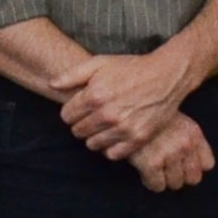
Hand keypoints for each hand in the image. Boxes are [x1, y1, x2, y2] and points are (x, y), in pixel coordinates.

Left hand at [61, 46, 199, 160]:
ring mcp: (124, 129)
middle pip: (78, 132)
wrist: (166, 76)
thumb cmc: (131, 68)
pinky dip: (110, 147)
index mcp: (95, 96)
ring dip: (94, 137)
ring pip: (93, 145)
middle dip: (80, 125)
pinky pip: (113, 154)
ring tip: (102, 126)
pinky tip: (113, 136)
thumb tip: (51, 84)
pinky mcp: (138, 139)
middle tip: (91, 117)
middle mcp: (108, 115)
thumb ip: (72, 75)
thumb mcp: (99, 63)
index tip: (79, 109)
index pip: (67, 116)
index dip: (70, 112)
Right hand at [129, 111, 213, 193]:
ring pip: (175, 184)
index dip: (194, 166)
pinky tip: (145, 171)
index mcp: (193, 133)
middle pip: (193, 178)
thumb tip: (193, 162)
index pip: (207, 165)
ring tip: (155, 168)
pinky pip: (157, 186)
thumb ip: (187, 137)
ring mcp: (169, 155)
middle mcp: (185, 145)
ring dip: (165, 179)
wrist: (125, 107)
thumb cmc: (148, 114)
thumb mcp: (175, 119)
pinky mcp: (151, 164)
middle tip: (168, 168)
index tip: (184, 164)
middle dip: (181, 175)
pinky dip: (151, 182)